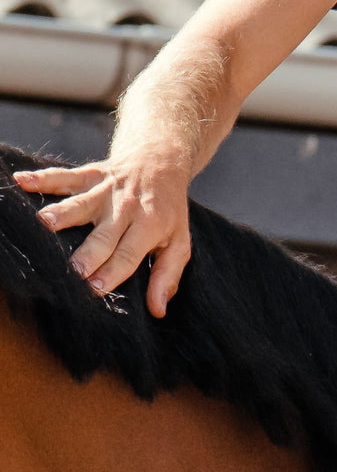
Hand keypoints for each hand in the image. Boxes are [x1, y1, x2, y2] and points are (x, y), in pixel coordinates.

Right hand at [12, 153, 191, 317]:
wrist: (162, 161)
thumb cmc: (167, 209)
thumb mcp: (179, 241)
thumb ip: (168, 275)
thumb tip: (158, 310)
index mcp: (149, 226)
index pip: (129, 254)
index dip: (113, 272)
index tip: (94, 290)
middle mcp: (126, 208)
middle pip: (104, 235)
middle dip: (88, 253)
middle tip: (73, 271)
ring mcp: (106, 191)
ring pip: (81, 204)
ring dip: (62, 213)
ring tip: (43, 223)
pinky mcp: (91, 175)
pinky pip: (65, 177)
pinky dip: (43, 179)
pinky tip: (22, 181)